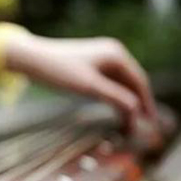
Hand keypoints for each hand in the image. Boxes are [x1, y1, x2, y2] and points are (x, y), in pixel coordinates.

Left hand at [6, 34, 156, 130]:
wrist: (30, 58)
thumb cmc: (57, 71)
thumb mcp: (88, 86)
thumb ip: (114, 96)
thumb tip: (136, 109)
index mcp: (116, 55)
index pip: (139, 81)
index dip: (146, 102)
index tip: (150, 122)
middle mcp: (112, 53)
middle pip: (131, 82)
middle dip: (136, 104)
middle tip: (137, 128)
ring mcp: (100, 57)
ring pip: (119, 83)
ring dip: (124, 102)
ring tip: (126, 124)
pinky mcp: (88, 63)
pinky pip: (107, 81)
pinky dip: (112, 96)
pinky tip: (113, 109)